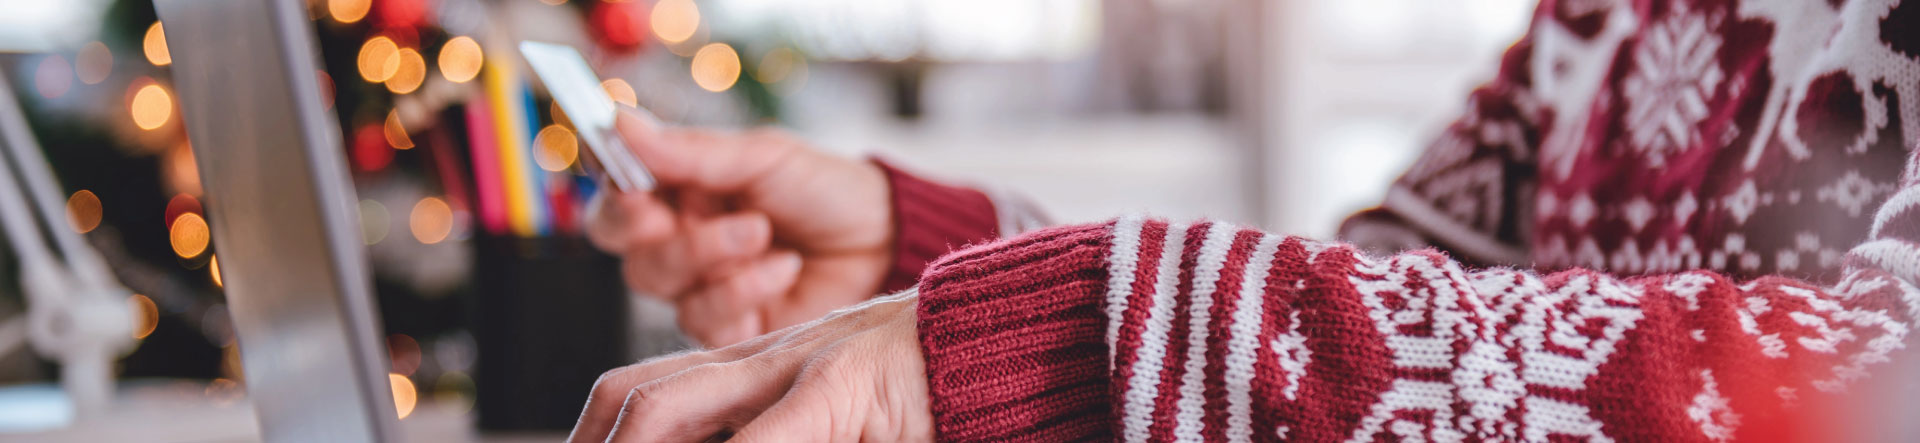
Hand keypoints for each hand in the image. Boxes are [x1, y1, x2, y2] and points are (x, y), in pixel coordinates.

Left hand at [568, 291, 932, 442]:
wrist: (1004, 334)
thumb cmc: (922, 392)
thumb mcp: (831, 419)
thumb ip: (780, 428)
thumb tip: (729, 439)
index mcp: (754, 366)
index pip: (637, 392)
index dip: (592, 437)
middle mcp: (759, 357)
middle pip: (631, 397)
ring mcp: (795, 363)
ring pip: (667, 407)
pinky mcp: (843, 382)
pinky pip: (769, 432)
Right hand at [587, 108, 895, 346]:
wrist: (885, 239)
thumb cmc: (825, 189)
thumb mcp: (761, 157)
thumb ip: (690, 151)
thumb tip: (621, 122)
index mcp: (681, 196)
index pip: (617, 205)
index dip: (615, 204)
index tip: (636, 192)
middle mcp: (685, 247)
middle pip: (635, 257)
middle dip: (674, 237)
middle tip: (708, 216)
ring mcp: (707, 292)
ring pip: (668, 289)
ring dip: (715, 255)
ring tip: (765, 233)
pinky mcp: (732, 333)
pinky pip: (706, 322)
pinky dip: (746, 290)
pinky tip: (785, 268)